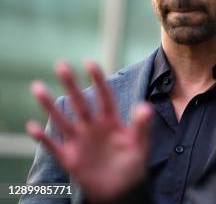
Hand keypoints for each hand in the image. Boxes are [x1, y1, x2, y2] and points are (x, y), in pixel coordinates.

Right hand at [26, 61, 152, 201]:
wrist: (121, 190)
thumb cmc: (132, 165)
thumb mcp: (140, 145)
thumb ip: (141, 126)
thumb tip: (145, 106)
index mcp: (111, 122)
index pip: (104, 97)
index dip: (98, 81)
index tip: (90, 62)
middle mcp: (93, 128)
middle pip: (80, 103)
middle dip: (71, 85)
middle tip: (61, 64)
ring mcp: (80, 141)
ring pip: (62, 120)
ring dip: (49, 105)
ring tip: (37, 87)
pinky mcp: (70, 158)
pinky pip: (54, 146)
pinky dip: (43, 138)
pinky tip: (32, 126)